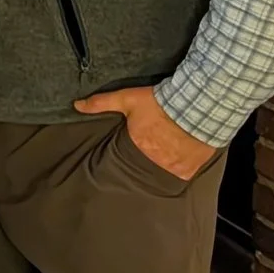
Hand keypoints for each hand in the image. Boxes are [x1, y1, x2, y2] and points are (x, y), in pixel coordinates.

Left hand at [74, 85, 218, 181]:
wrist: (197, 105)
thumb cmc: (161, 102)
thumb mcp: (128, 99)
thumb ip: (101, 103)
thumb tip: (76, 105)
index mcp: (137, 147)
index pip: (128, 155)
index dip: (133, 148)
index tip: (137, 143)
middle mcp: (154, 161)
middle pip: (147, 163)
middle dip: (149, 156)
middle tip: (155, 145)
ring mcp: (174, 167)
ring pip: (165, 170)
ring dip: (165, 162)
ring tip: (169, 150)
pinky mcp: (191, 168)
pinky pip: (184, 173)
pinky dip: (182, 166)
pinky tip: (182, 156)